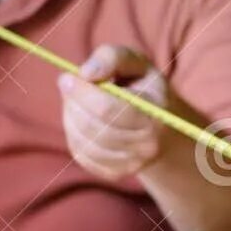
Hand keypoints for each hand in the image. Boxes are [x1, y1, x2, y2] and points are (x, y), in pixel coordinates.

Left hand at [58, 45, 172, 183]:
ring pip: (83, 141)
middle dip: (73, 103)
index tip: (66, 77)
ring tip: (76, 101)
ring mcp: (132, 164)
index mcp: (155, 114)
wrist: (164, 128)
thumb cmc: (145, 89)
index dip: (82, 93)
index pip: (108, 109)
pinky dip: (74, 134)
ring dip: (70, 117)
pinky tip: (81, 120)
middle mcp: (147, 145)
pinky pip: (81, 155)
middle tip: (69, 85)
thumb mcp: (137, 63)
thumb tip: (85, 73)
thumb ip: (112, 57)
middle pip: (93, 127)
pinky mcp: (116, 173)